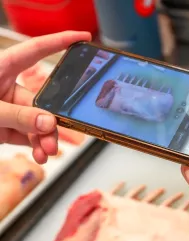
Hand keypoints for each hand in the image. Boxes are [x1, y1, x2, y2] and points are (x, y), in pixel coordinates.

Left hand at [0, 31, 90, 163]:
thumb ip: (17, 115)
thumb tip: (48, 122)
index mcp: (1, 68)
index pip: (36, 50)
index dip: (61, 41)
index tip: (83, 39)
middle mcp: (8, 87)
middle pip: (42, 101)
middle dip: (50, 122)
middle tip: (53, 138)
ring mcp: (9, 109)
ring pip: (38, 123)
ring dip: (44, 139)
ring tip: (46, 152)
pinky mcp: (8, 127)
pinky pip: (29, 135)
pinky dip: (36, 146)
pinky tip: (40, 155)